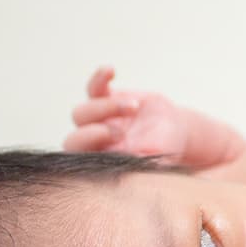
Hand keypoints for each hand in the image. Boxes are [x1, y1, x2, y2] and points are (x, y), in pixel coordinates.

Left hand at [63, 66, 245, 168]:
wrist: (172, 130)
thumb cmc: (164, 149)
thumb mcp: (158, 159)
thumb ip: (144, 165)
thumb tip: (133, 175)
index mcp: (101, 163)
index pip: (80, 163)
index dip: (92, 154)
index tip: (116, 147)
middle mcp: (93, 143)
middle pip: (73, 140)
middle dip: (93, 135)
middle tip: (121, 133)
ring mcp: (97, 120)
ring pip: (81, 113)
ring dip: (106, 109)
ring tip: (134, 107)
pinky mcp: (105, 98)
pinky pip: (93, 87)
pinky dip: (99, 78)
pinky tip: (110, 71)